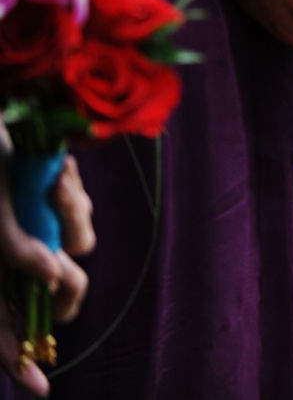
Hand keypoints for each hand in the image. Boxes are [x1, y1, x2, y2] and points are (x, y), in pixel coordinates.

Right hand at [0, 150, 92, 396]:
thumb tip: (52, 278)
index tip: (41, 387)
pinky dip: (71, 193)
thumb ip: (13, 249)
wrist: (2, 123)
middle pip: (61, 292)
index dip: (16, 360)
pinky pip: (81, 212)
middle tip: (55, 297)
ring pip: (78, 244)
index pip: (2, 327)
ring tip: (47, 183)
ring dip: (69, 213)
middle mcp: (19, 251)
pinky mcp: (60, 202)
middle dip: (66, 288)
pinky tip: (54, 173)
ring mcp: (42, 227)